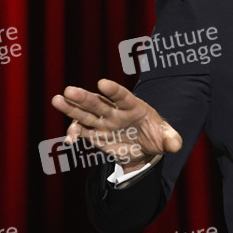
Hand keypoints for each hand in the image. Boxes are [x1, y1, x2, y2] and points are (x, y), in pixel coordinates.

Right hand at [51, 78, 181, 172]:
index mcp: (134, 107)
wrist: (145, 148)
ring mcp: (104, 122)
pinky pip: (82, 132)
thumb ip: (171, 139)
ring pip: (85, 113)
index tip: (102, 83)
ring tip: (57, 100)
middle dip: (84, 97)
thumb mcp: (167, 138)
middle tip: (69, 91)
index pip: (122, 97)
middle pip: (98, 102)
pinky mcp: (96, 134)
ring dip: (71, 108)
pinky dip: (75, 134)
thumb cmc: (157, 136)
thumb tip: (176, 145)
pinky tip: (70, 140)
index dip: (113, 90)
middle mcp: (115, 112)